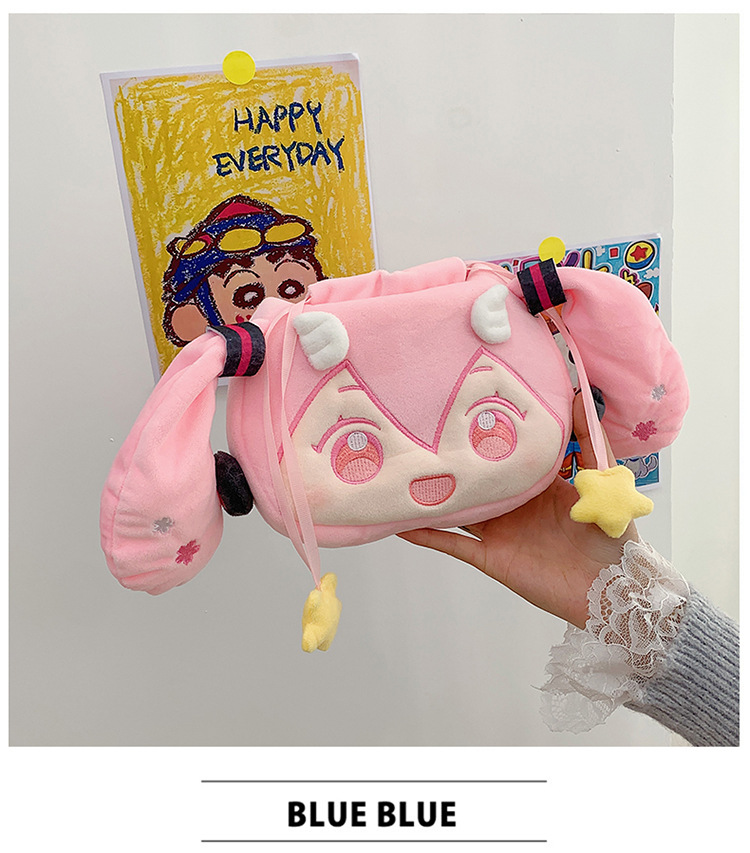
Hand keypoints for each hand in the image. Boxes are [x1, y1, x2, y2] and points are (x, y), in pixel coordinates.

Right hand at [397, 393, 636, 628]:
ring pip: (459, 510)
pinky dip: (428, 535)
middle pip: (479, 482)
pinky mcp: (491, 558)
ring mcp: (500, 533)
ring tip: (404, 475)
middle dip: (456, 463)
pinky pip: (453, 545)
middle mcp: (516, 508)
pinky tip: (402, 524)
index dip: (490, 438)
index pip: (510, 458)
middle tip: (424, 435)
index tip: (468, 410)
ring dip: (435, 497)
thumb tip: (580, 397)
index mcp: (541, 487)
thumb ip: (591, 443)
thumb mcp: (605, 482)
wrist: (612, 593)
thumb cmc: (614, 538)